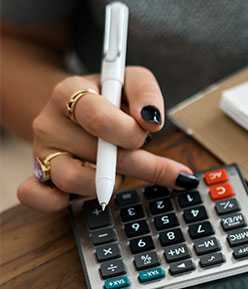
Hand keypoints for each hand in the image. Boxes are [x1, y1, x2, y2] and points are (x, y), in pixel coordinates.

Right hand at [17, 66, 195, 211]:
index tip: (149, 131)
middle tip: (163, 167)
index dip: (128, 131)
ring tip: (121, 172)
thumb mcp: (131, 81)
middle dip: (138, 162)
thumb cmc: (110, 97)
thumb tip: (152, 121)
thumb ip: (146, 92)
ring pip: (73, 179)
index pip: (97, 117)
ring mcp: (42, 153)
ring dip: (110, 182)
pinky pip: (38, 197)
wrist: (76, 108)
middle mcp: (49, 123)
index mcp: (69, 93)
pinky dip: (58, 202)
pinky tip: (85, 196)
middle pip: (97, 154)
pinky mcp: (39, 178)